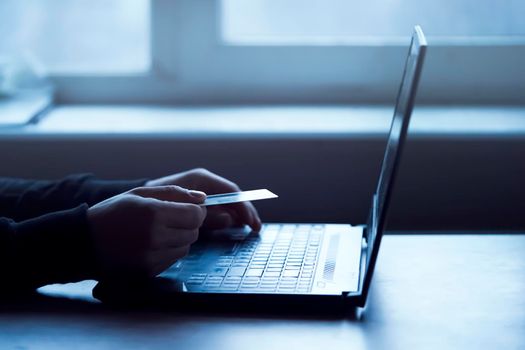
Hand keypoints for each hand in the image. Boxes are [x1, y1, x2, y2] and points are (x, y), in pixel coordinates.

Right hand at [88, 185, 206, 279]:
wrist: (83, 243)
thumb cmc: (112, 213)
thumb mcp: (140, 194)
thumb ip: (174, 193)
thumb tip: (203, 198)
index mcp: (154, 214)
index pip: (196, 215)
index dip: (196, 210)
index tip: (187, 208)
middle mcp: (155, 237)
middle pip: (193, 232)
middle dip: (187, 224)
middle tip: (169, 219)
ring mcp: (152, 257)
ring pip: (186, 247)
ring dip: (179, 239)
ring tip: (157, 232)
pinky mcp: (149, 271)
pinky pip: (173, 260)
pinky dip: (168, 251)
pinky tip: (150, 245)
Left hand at [146, 168, 261, 231]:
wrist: (134, 202)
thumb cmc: (153, 202)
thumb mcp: (179, 208)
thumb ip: (204, 214)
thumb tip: (228, 219)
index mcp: (201, 180)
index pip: (230, 191)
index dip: (243, 206)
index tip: (251, 221)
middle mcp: (204, 185)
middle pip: (232, 197)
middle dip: (245, 212)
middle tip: (256, 228)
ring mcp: (201, 193)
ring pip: (227, 204)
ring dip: (238, 215)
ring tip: (249, 228)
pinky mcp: (197, 203)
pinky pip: (218, 209)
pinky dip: (228, 218)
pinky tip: (234, 226)